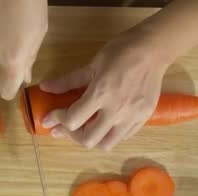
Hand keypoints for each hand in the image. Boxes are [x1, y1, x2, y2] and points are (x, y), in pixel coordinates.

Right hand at [0, 0, 47, 99]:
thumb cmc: (30, 3)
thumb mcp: (38, 33)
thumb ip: (29, 57)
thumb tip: (24, 77)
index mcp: (12, 59)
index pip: (6, 90)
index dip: (11, 89)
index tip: (16, 82)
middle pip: (2, 62)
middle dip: (11, 52)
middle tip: (22, 31)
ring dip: (2, 37)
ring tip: (11, 17)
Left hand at [40, 32, 169, 150]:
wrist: (152, 50)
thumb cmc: (120, 52)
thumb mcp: (92, 65)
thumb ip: (68, 81)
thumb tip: (45, 88)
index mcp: (101, 94)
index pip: (72, 119)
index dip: (56, 120)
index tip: (50, 119)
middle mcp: (116, 110)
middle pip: (88, 139)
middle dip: (71, 135)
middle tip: (66, 126)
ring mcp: (132, 117)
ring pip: (106, 144)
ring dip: (92, 139)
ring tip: (86, 129)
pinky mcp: (143, 119)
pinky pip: (123, 137)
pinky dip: (110, 135)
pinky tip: (105, 125)